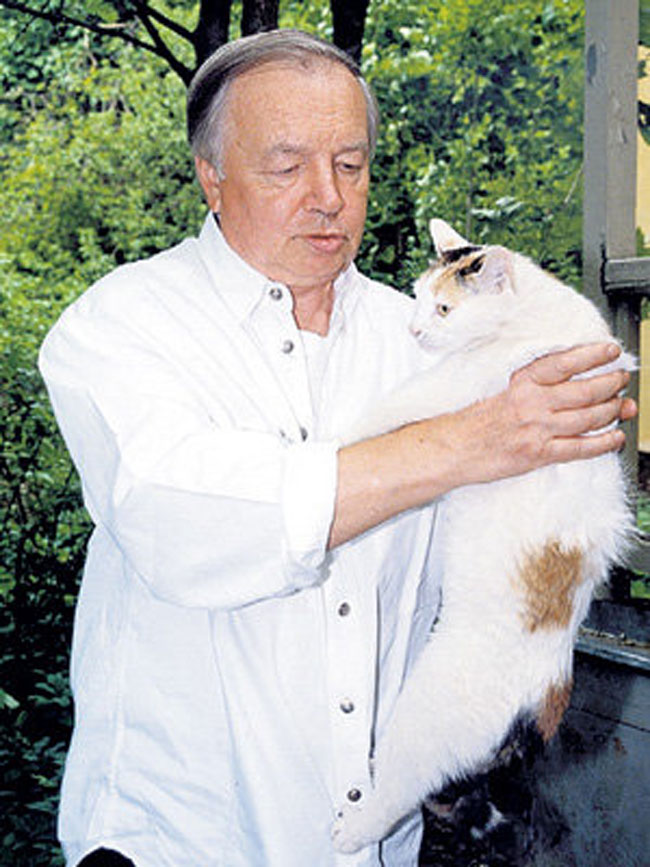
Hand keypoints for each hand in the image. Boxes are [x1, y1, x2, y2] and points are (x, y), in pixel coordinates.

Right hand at [460, 343, 635, 483]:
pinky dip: (603, 443)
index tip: (609, 350)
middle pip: (584, 390)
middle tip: (621, 379)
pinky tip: (615, 437)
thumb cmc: (474, 423)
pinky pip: (581, 448)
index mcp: (521, 383)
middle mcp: (532, 403)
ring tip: (623, 405)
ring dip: (612, 410)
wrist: (454, 449)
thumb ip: (532, 385)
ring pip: (588, 417)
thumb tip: (565, 379)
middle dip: (611, 384)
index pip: (564, 362)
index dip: (592, 354)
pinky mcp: (539, 453)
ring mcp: (538, 429)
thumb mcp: (502, 391)